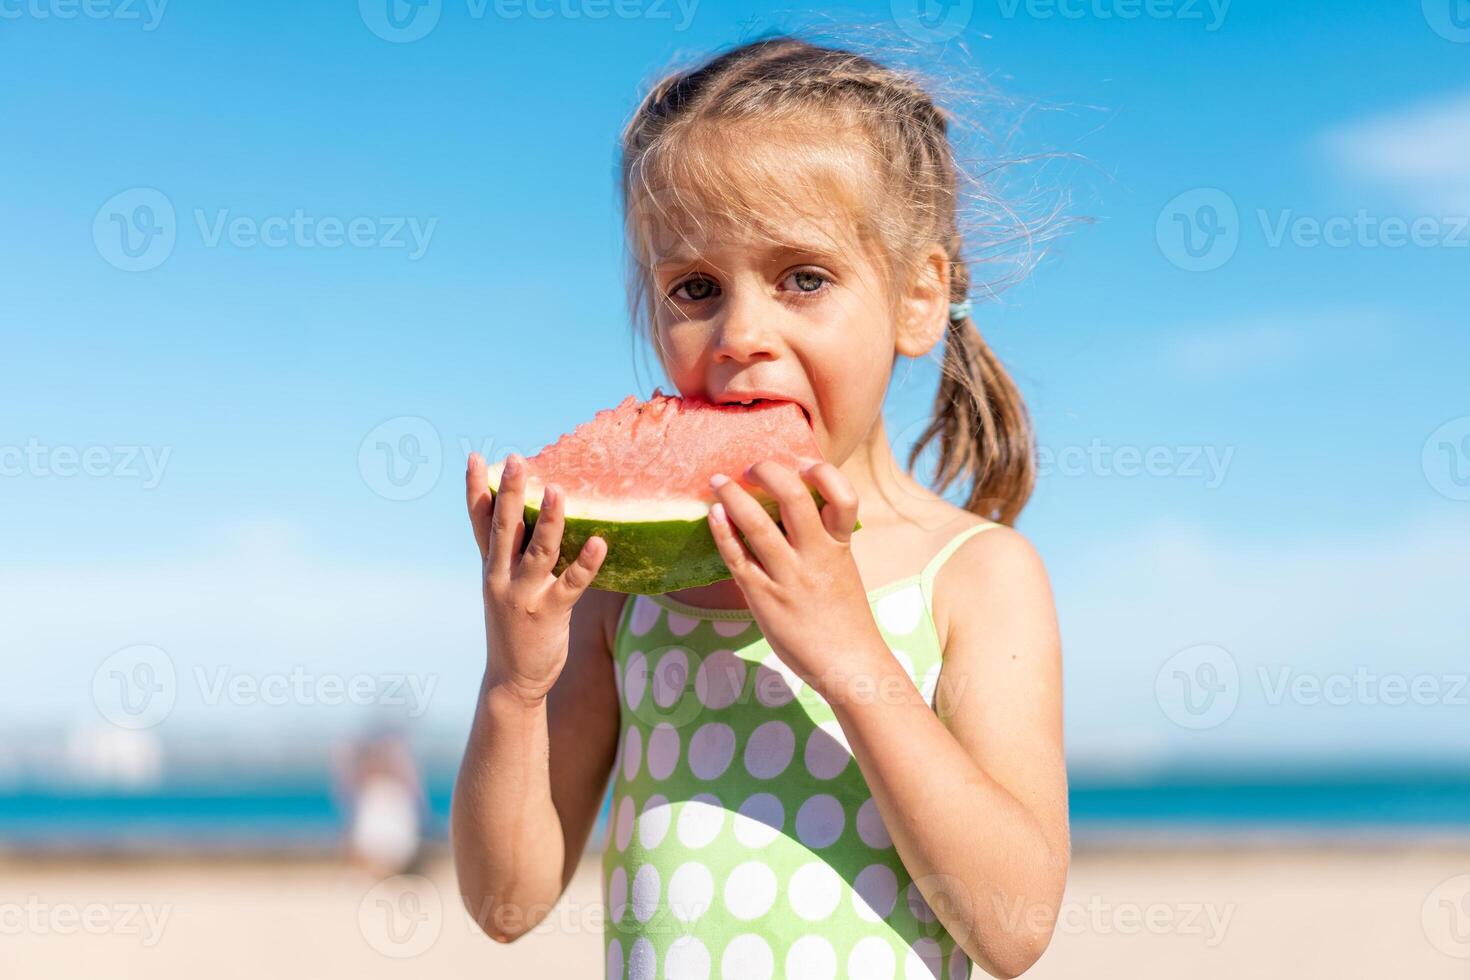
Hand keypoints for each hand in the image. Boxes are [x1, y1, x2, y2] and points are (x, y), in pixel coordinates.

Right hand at [465, 452, 606, 704]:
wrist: (512, 680)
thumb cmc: (514, 624)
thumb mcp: (502, 585)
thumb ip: (510, 552)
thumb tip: (527, 512)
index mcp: (491, 567)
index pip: (479, 522)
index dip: (475, 490)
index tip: (475, 456)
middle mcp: (501, 578)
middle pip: (505, 529)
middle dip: (509, 493)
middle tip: (515, 460)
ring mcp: (524, 596)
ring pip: (538, 552)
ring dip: (548, 520)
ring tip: (557, 490)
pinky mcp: (550, 614)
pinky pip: (571, 584)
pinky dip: (585, 563)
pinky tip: (598, 543)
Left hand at [707, 460, 883, 698]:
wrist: (849, 665)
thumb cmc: (845, 620)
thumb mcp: (843, 571)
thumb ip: (824, 544)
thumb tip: (793, 517)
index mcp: (840, 546)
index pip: (843, 496)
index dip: (823, 473)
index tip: (803, 464)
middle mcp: (815, 556)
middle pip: (794, 497)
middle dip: (768, 473)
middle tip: (750, 467)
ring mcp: (789, 576)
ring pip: (757, 524)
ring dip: (733, 495)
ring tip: (717, 481)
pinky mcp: (764, 597)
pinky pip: (737, 557)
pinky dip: (723, 531)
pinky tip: (713, 514)